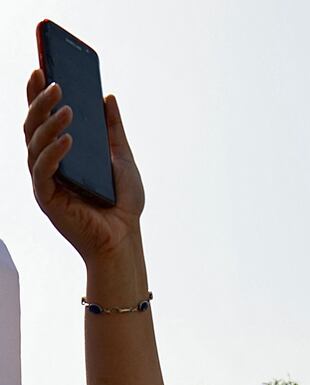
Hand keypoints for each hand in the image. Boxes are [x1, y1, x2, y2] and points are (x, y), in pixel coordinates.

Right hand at [24, 68, 143, 263]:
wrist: (125, 239)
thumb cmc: (123, 205)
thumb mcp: (122, 158)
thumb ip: (113, 129)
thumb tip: (107, 96)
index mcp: (61, 154)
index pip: (43, 119)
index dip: (38, 94)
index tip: (41, 69)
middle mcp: (48, 166)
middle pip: (33, 127)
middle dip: (40, 102)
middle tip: (55, 82)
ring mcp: (46, 182)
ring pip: (34, 144)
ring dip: (48, 123)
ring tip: (67, 108)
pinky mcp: (47, 199)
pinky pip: (43, 170)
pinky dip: (53, 152)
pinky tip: (68, 138)